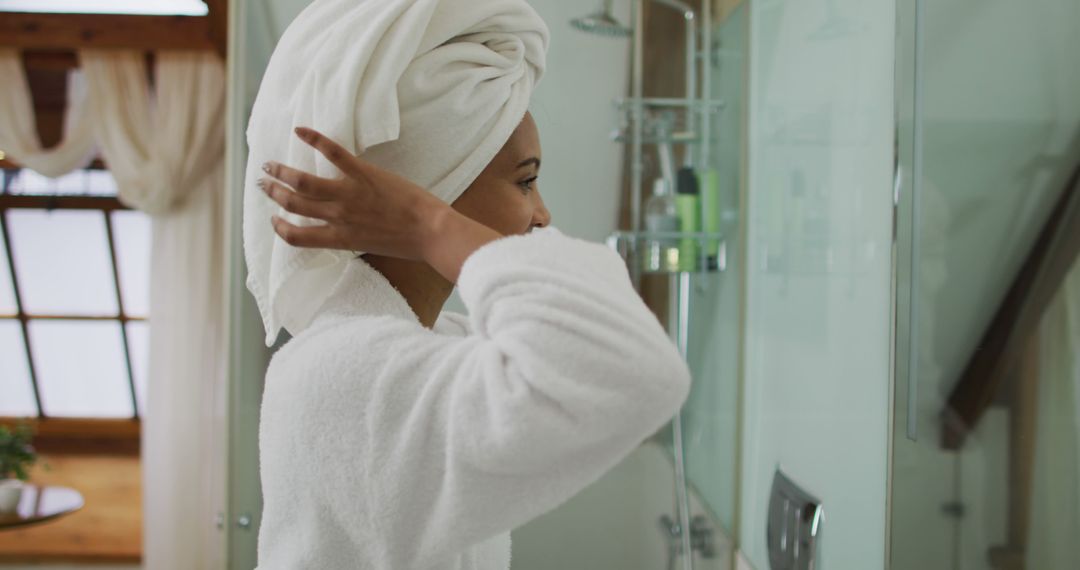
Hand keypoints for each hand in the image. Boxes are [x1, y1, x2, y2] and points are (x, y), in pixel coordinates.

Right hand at [260, 127, 501, 281]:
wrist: (431, 233)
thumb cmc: (407, 244)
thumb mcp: (371, 247)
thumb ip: (349, 237)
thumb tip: (338, 230)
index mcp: (339, 238)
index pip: (296, 237)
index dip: (280, 228)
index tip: (274, 219)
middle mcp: (338, 217)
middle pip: (293, 204)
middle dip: (272, 193)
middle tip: (262, 182)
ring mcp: (348, 194)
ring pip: (302, 181)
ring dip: (281, 171)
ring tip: (269, 163)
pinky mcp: (363, 174)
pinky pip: (333, 153)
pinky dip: (314, 139)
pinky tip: (299, 129)